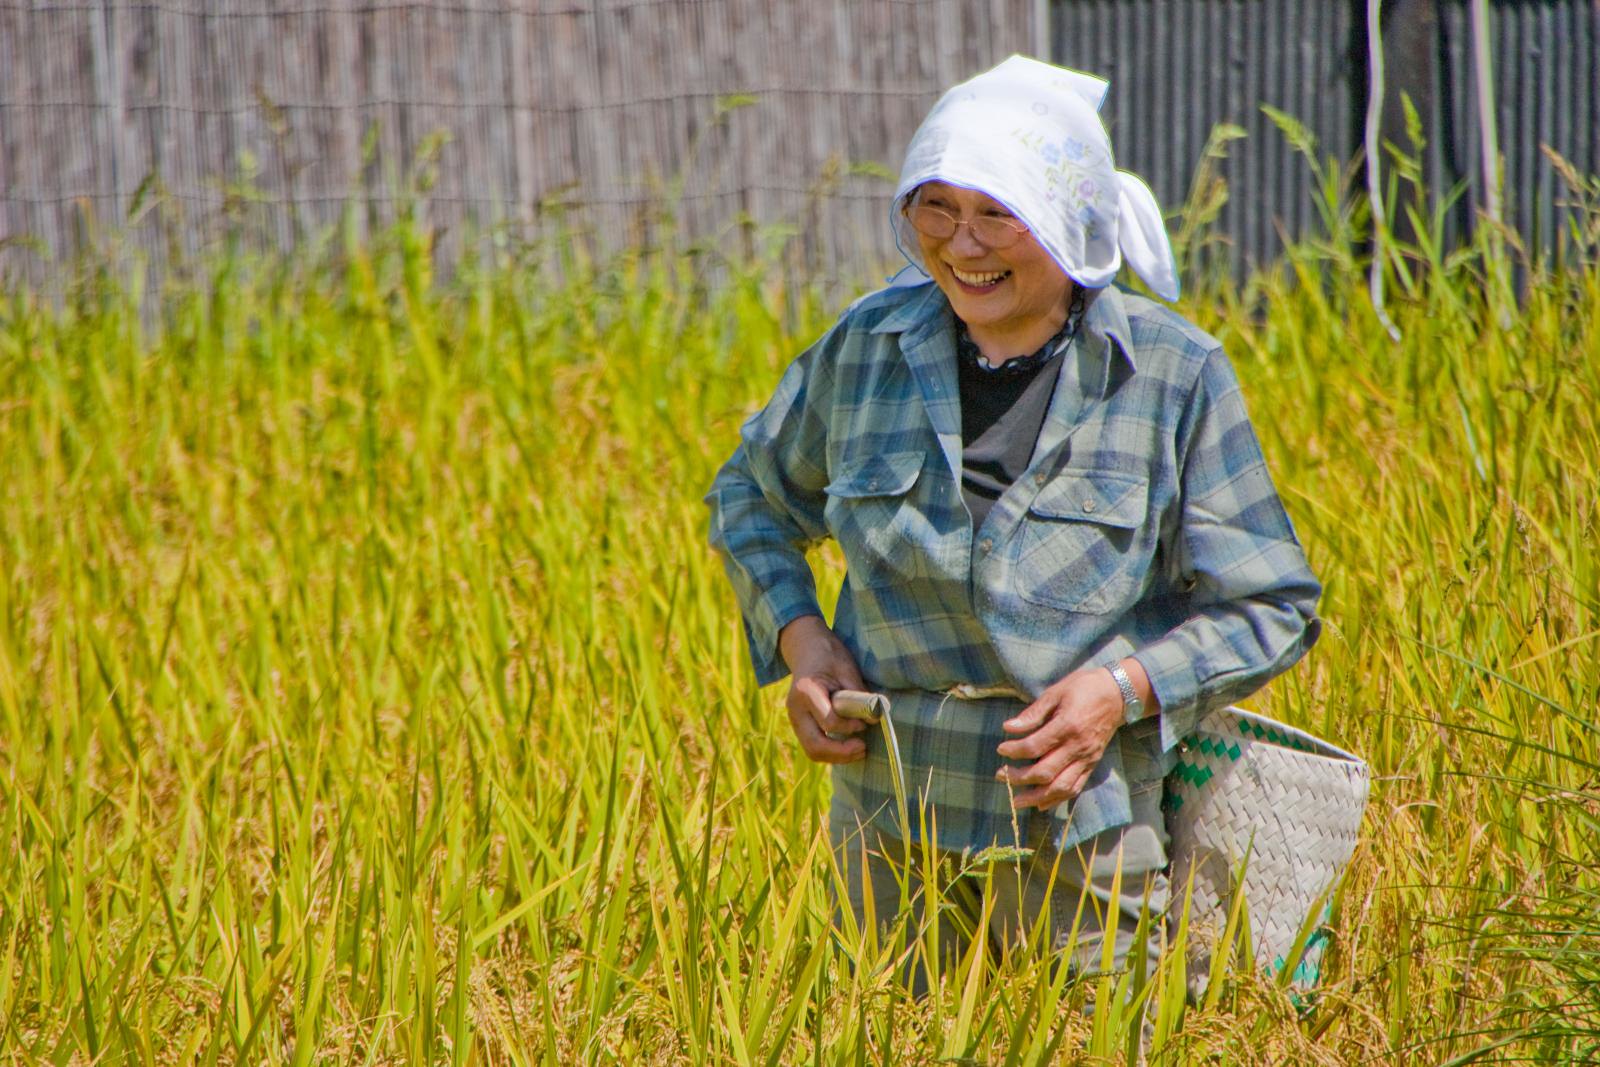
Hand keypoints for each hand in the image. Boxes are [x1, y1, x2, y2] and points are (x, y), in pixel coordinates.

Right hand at [778, 615, 868, 763]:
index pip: (830, 722)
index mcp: (806, 692)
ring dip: (837, 757)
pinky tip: (848, 747)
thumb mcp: (847, 668)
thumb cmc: (829, 656)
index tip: (866, 721)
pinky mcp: (799, 725)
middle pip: (815, 746)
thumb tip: (874, 719)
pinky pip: (813, 746)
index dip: (851, 727)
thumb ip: (858, 694)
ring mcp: (795, 719)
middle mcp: (795, 710)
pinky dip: (831, 752)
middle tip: (864, 748)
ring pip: (812, 751)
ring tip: (859, 751)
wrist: (806, 648)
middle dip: (842, 753)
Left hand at [994, 667, 1126, 810]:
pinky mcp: (1092, 765)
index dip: (1014, 750)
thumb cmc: (1085, 688)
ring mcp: (1087, 759)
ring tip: (1016, 800)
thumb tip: (1008, 727)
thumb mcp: (1056, 692)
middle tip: (1001, 775)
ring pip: (1060, 787)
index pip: (1035, 746)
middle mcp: (1078, 747)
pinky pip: (1075, 788)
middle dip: (1019, 777)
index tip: (1001, 748)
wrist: (1118, 694)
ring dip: (1036, 797)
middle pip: (1045, 772)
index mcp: (1068, 726)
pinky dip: (1057, 799)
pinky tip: (1041, 804)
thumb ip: (1033, 713)